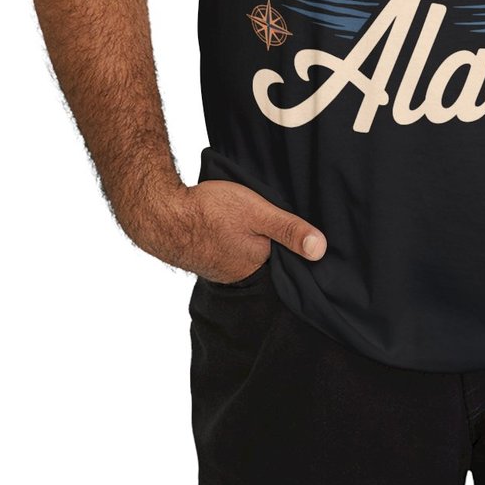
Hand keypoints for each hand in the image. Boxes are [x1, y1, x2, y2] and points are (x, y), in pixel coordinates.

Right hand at [122, 175, 327, 282]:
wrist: (163, 214)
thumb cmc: (211, 211)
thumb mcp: (258, 212)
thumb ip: (288, 229)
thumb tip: (321, 250)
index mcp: (257, 265)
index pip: (286, 260)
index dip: (294, 246)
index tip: (302, 232)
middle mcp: (239, 273)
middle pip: (266, 257)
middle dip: (273, 245)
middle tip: (277, 223)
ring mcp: (220, 268)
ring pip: (246, 254)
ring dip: (251, 241)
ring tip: (254, 224)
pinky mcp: (206, 257)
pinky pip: (229, 251)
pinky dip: (233, 240)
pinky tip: (232, 226)